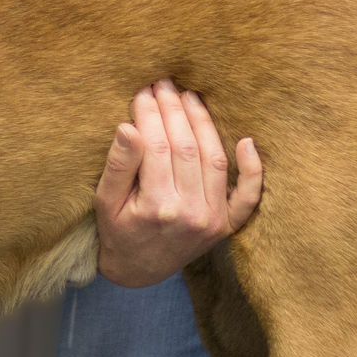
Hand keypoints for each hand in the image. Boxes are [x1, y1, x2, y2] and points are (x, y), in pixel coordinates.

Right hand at [95, 77, 262, 287]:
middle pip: (187, 148)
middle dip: (174, 110)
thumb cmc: (116, 232)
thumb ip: (119, 164)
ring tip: (189, 96)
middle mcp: (191, 213)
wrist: (136, 272)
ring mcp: (212, 220)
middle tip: (163, 83)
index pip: (157, 147)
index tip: (142, 91)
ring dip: (203, 123)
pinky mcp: (225, 226)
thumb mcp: (105, 201)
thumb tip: (130, 126)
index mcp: (158, 208)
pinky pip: (247, 197)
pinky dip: (252, 170)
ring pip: (214, 160)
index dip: (150, 114)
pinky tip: (247, 140)